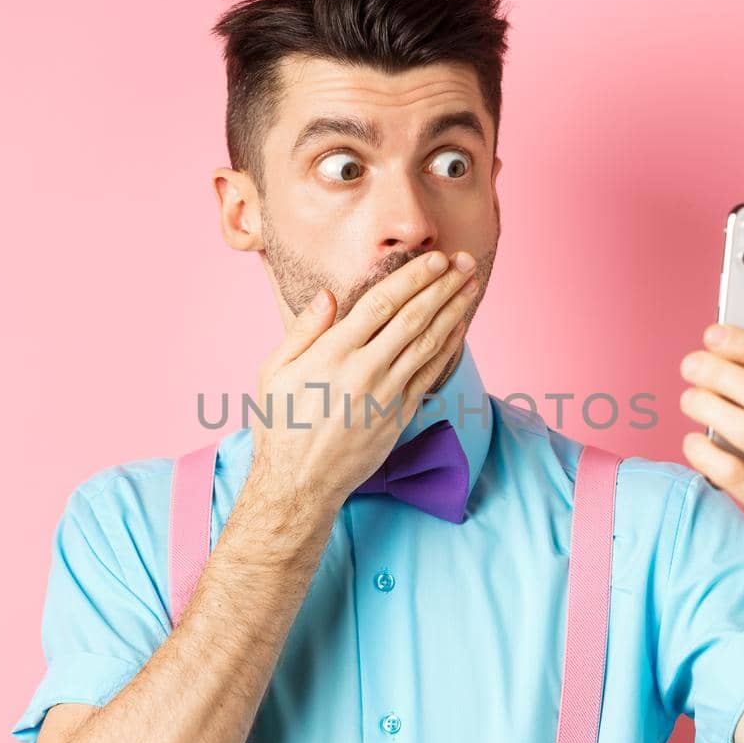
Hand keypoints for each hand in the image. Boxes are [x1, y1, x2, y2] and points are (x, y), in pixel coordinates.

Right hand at [248, 250, 479, 511]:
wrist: (300, 484)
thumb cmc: (280, 425)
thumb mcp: (273, 372)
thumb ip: (303, 331)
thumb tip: (327, 294)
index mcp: (332, 354)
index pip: (381, 304)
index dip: (412, 278)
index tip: (434, 259)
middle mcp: (364, 371)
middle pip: (413, 318)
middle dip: (442, 286)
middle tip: (464, 262)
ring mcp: (386, 395)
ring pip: (428, 343)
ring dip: (453, 310)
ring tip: (470, 286)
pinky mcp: (399, 416)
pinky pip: (430, 374)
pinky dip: (448, 348)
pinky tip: (459, 327)